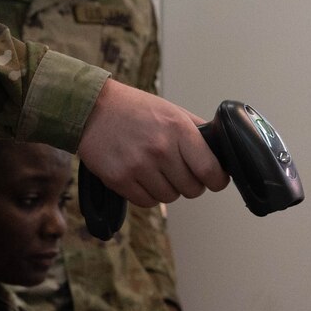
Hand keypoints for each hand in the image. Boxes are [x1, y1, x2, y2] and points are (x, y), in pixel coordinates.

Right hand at [78, 80, 227, 206]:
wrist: (92, 109)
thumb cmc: (134, 108)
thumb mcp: (171, 110)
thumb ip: (196, 130)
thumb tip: (219, 152)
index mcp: (178, 129)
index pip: (210, 170)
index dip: (217, 180)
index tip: (215, 180)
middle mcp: (160, 149)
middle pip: (191, 189)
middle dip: (191, 184)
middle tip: (181, 172)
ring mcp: (138, 166)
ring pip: (169, 198)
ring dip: (168, 189)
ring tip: (157, 171)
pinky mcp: (119, 180)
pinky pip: (147, 202)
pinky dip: (148, 194)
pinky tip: (142, 177)